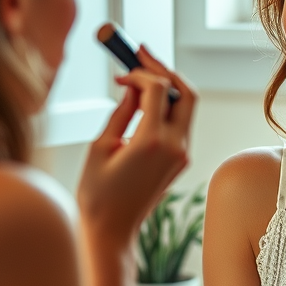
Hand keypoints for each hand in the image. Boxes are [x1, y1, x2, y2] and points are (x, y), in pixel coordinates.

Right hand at [77, 45, 196, 247]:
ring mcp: (182, 154)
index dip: (141, 73)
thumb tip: (133, 88)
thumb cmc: (98, 193)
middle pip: (186, 92)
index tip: (122, 72)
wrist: (112, 230)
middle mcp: (175, 146)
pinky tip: (145, 101)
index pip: (159, 88)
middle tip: (142, 55)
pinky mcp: (180, 160)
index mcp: (152, 141)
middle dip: (165, 70)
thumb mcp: (101, 146)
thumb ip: (122, 112)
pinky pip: (180, 123)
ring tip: (142, 75)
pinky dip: (166, 106)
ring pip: (186, 106)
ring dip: (167, 86)